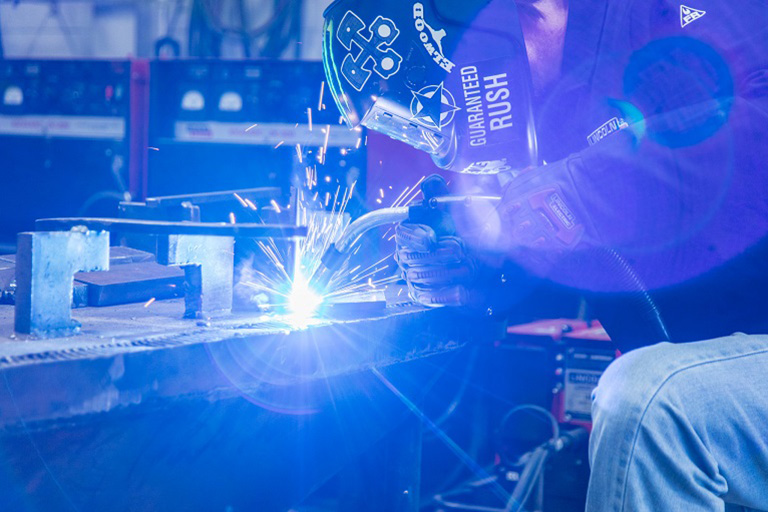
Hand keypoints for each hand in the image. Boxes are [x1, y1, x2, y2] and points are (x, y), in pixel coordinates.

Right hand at [394, 175, 480, 306]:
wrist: (488, 263)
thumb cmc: (469, 232)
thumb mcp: (461, 211)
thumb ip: (444, 197)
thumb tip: (431, 182)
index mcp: (413, 229)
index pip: (403, 233)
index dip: (415, 236)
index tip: (431, 239)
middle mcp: (407, 252)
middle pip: (411, 256)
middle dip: (438, 254)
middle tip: (461, 250)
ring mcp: (413, 274)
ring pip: (420, 276)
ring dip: (448, 273)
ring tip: (471, 267)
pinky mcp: (423, 293)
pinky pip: (429, 297)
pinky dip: (447, 294)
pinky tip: (464, 291)